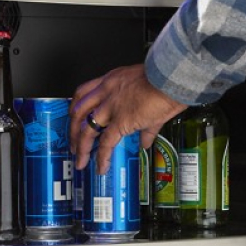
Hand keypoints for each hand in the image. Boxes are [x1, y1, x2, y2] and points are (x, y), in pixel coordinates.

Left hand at [71, 64, 187, 175]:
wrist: (172, 77)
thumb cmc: (165, 80)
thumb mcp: (149, 94)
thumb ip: (145, 122)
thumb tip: (145, 140)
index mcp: (112, 80)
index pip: (84, 92)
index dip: (76, 107)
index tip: (74, 118)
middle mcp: (107, 91)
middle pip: (78, 111)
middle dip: (72, 129)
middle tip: (72, 143)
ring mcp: (111, 106)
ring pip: (86, 128)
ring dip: (81, 146)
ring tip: (80, 160)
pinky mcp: (121, 121)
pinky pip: (106, 142)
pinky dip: (101, 157)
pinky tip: (101, 167)